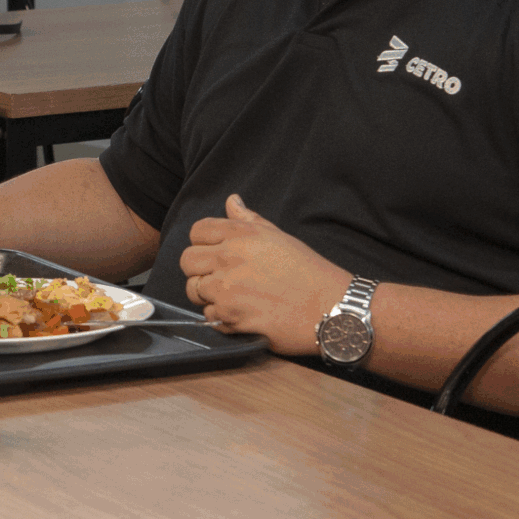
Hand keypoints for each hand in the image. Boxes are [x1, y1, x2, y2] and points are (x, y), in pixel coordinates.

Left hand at [177, 194, 352, 355]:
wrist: (331, 307)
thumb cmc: (310, 272)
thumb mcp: (280, 237)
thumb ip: (249, 219)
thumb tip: (232, 201)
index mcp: (242, 235)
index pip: (197, 231)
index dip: (203, 242)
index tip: (215, 253)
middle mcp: (230, 258)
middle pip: (187, 260)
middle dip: (199, 269)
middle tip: (220, 277)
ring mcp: (227, 289)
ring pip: (193, 289)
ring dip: (208, 294)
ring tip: (233, 296)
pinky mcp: (230, 316)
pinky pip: (207, 315)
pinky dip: (220, 317)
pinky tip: (242, 313)